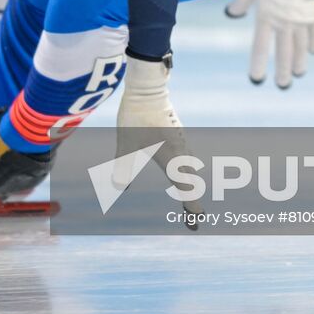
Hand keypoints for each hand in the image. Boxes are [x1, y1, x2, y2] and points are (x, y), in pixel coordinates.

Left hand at [115, 54, 203, 225]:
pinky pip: (184, 158)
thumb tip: (118, 187)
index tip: (195, 225)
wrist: (148, 88)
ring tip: (188, 200)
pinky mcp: (176, 135)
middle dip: (191, 202)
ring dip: (189, 186)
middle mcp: (182, 153)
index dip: (191, 208)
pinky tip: (180, 170)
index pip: (186, 189)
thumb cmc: (137, 117)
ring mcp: (181, 143)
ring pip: (189, 169)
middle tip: (193, 220)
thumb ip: (123, 167)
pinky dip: (184, 171)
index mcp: (174, 159)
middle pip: (191, 183)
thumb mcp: (125, 145)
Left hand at [225, 0, 313, 88]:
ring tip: (297, 73)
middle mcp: (284, 22)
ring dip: (299, 62)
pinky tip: (313, 51)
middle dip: (282, 71)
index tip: (257, 79)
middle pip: (283, 53)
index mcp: (266, 16)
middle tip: (282, 85)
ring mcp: (302, 19)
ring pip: (301, 47)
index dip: (258, 64)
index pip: (260, 47)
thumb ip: (241, 2)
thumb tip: (231, 14)